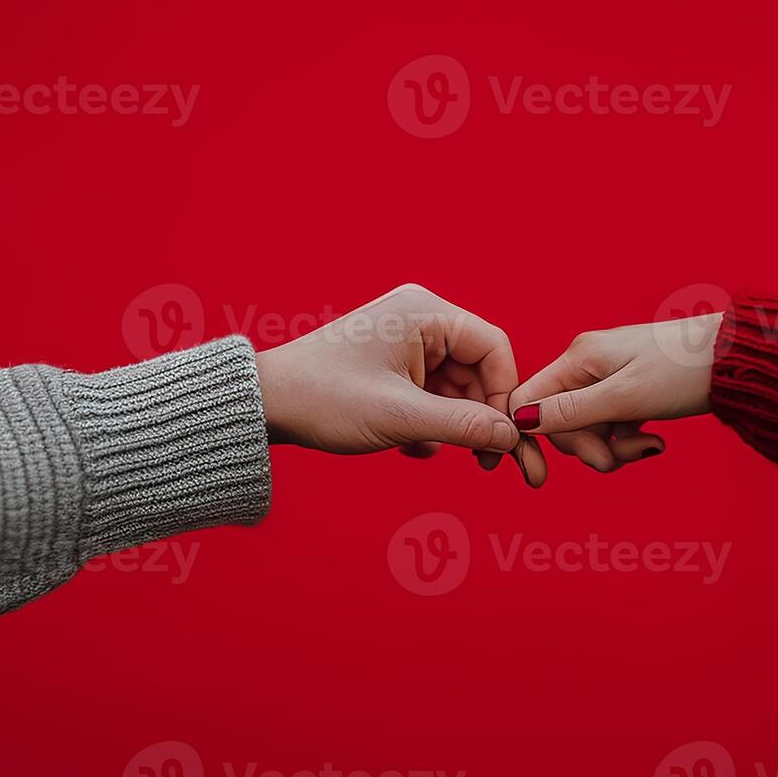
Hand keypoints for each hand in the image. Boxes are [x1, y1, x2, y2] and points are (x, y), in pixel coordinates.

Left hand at [254, 284, 545, 485]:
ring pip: (455, 387)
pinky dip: (428, 423)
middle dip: (479, 417)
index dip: (505, 395)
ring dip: (449, 425)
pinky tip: (407, 445)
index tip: (502, 438)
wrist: (264, 405)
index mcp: (425, 313)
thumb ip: (464, 426)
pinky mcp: (393, 366)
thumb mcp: (401, 417)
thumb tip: (513, 438)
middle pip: (478, 370)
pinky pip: (432, 394)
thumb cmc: (324, 399)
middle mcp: (420, 319)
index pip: (494, 349)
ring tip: (426, 449)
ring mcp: (406, 343)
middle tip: (483, 463)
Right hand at [506, 313, 722, 472]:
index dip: (531, 438)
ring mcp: (610, 377)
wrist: (738, 358)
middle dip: (588, 448)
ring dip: (614, 448)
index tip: (540, 476)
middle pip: (560, 422)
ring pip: (589, 428)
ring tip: (649, 447)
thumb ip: (572, 411)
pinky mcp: (631, 390)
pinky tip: (654, 440)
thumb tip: (521, 421)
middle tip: (618, 460)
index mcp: (579, 358)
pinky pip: (613, 425)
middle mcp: (588, 364)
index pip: (529, 401)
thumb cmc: (683, 371)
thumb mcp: (625, 397)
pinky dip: (628, 439)